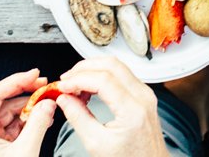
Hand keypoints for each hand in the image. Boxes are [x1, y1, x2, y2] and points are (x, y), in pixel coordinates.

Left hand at [0, 68, 57, 156]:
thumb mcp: (26, 152)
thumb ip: (37, 125)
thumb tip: (47, 104)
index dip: (14, 81)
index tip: (32, 75)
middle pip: (1, 103)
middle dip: (24, 93)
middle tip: (43, 86)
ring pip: (8, 115)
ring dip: (28, 108)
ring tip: (46, 104)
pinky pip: (12, 127)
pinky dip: (27, 121)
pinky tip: (41, 119)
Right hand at [52, 58, 170, 156]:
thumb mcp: (97, 144)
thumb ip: (78, 118)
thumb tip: (64, 98)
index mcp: (133, 110)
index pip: (102, 79)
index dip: (78, 79)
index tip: (63, 85)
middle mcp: (143, 97)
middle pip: (110, 64)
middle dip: (83, 68)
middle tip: (67, 80)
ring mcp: (145, 94)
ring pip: (116, 65)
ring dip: (92, 70)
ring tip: (75, 84)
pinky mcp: (143, 95)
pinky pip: (121, 74)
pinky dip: (102, 75)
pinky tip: (89, 87)